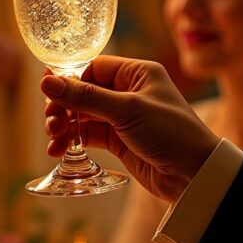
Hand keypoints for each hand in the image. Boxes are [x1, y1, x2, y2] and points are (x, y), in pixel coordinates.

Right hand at [41, 56, 218, 202]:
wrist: (195, 175)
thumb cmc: (171, 133)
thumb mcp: (126, 110)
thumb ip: (84, 96)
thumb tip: (46, 81)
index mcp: (137, 73)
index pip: (92, 67)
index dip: (68, 78)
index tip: (46, 90)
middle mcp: (128, 91)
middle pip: (83, 91)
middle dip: (63, 105)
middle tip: (51, 120)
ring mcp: (123, 117)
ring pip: (82, 115)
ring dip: (64, 125)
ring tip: (53, 139)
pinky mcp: (119, 140)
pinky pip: (87, 134)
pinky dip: (71, 140)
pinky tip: (58, 149)